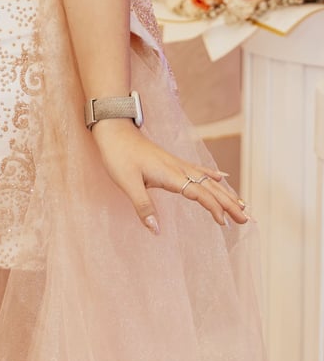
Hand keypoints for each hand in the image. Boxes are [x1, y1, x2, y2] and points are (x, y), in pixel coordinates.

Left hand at [90, 120, 248, 234]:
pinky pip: (198, 170)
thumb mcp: (126, 183)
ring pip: (207, 179)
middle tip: (247, 219)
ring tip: (242, 205)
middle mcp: (178, 167)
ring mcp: (176, 163)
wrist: (113, 129)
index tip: (225, 224)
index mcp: (170, 174)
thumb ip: (143, 206)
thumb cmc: (118, 155)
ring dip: (225, 193)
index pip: (199, 193)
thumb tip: (156, 231)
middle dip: (229, 203)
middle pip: (210, 187)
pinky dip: (213, 176)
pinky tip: (222, 178)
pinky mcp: (172, 161)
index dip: (214, 208)